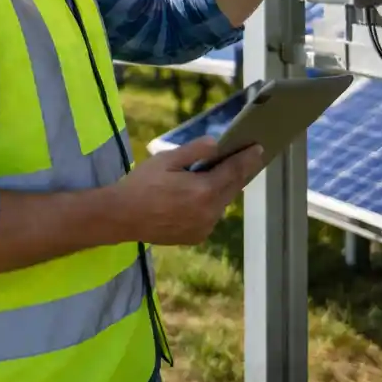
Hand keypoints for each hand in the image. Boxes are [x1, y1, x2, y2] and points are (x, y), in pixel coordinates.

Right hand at [108, 137, 265, 245]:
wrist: (122, 216)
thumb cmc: (142, 184)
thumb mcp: (166, 160)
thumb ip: (194, 151)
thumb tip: (216, 144)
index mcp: (204, 190)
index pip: (234, 171)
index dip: (247, 158)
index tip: (259, 148)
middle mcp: (210, 211)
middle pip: (233, 188)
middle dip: (240, 172)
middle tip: (246, 158)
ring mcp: (205, 227)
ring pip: (222, 204)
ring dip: (224, 189)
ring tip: (220, 176)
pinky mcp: (196, 237)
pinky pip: (211, 216)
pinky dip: (211, 204)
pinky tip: (200, 197)